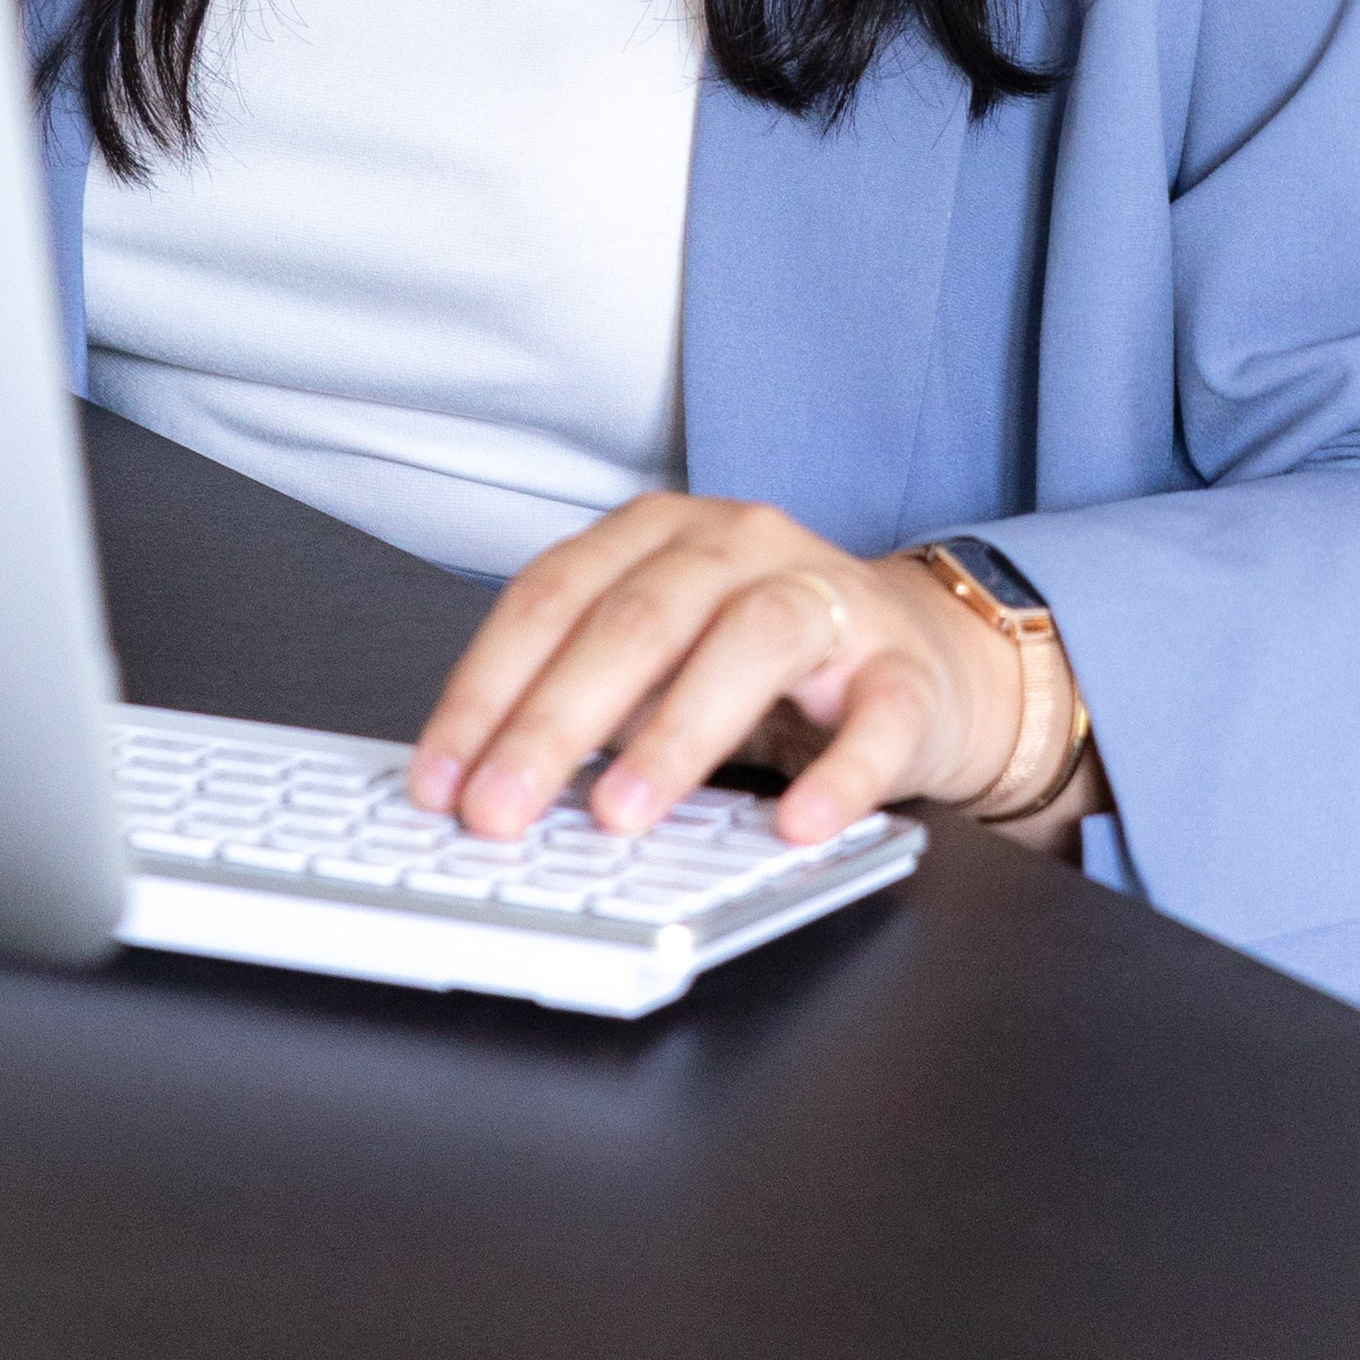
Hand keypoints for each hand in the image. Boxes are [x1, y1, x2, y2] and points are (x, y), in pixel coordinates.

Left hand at [407, 493, 1051, 847]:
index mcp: (657, 534)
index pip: (549, 598)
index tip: (437, 780)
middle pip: (635, 620)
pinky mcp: (904, 668)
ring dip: (676, 734)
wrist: (922, 656)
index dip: (484, 691)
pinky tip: (795, 826)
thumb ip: (584, 700)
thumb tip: (478, 784)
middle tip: (498, 812)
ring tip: (619, 814)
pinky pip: (876, 718)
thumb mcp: (659, 660)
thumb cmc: (763, 663)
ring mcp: (828, 595)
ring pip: (750, 642)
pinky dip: (837, 775)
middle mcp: (737, 543)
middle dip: (554, 723)